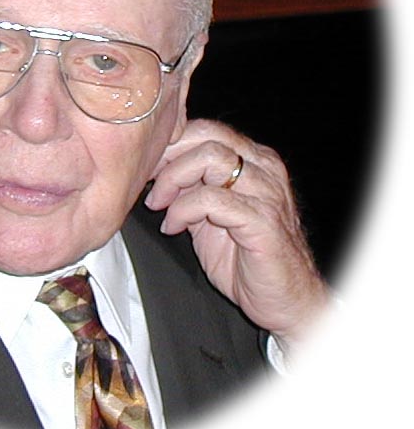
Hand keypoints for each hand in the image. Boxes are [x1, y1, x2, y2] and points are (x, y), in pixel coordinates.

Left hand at [146, 119, 328, 353]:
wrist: (283, 299)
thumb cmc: (244, 256)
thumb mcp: (209, 213)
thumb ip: (190, 185)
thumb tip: (154, 167)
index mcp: (254, 159)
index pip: (206, 129)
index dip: (169, 143)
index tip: (145, 166)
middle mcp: (264, 168)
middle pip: (207, 137)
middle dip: (168, 158)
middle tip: (149, 185)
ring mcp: (267, 192)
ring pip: (211, 160)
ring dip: (174, 182)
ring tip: (160, 206)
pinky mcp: (263, 221)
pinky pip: (212, 200)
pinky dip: (183, 210)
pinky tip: (173, 227)